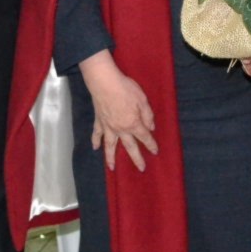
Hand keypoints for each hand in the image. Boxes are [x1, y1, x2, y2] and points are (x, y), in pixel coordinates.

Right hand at [80, 50, 158, 171]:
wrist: (104, 82)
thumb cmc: (125, 89)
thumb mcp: (143, 100)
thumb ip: (147, 115)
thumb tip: (151, 127)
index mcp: (133, 123)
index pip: (144, 137)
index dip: (151, 144)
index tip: (155, 151)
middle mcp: (120, 129)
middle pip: (130, 146)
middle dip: (136, 158)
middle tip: (141, 169)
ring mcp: (108, 126)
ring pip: (110, 146)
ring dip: (111, 158)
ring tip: (112, 168)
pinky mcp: (99, 121)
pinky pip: (96, 134)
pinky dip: (95, 141)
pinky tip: (95, 148)